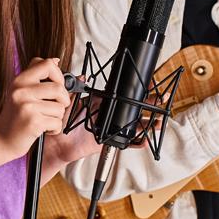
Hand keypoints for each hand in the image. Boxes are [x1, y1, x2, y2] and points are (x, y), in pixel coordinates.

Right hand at [0, 57, 69, 158]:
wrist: (1, 139)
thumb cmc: (15, 116)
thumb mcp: (20, 91)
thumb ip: (36, 76)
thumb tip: (56, 60)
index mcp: (20, 80)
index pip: (47, 64)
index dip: (58, 74)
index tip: (57, 85)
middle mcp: (22, 91)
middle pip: (59, 88)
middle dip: (64, 100)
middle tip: (56, 107)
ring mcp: (27, 106)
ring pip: (60, 107)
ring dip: (57, 117)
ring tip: (44, 119)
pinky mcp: (33, 122)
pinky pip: (57, 122)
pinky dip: (54, 129)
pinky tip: (43, 129)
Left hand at [44, 81, 164, 166]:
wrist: (57, 141)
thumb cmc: (62, 120)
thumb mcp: (68, 101)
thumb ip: (75, 88)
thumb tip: (82, 75)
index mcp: (102, 102)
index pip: (122, 93)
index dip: (136, 89)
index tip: (148, 84)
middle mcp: (109, 114)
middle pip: (133, 108)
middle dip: (149, 104)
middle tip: (161, 99)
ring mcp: (111, 127)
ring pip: (133, 125)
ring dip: (148, 123)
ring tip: (159, 121)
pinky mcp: (109, 140)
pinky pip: (125, 142)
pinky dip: (136, 142)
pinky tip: (145, 140)